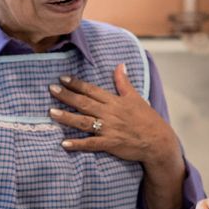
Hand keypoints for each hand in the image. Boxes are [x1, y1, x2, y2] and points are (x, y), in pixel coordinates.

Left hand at [48, 64, 180, 170]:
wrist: (157, 140)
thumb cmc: (147, 118)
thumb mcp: (136, 97)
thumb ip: (124, 82)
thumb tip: (120, 65)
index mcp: (115, 101)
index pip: (92, 90)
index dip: (77, 83)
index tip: (62, 78)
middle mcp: (109, 113)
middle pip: (84, 103)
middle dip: (67, 96)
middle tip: (51, 89)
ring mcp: (109, 129)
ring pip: (84, 122)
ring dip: (67, 117)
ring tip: (51, 112)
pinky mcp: (110, 144)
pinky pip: (91, 144)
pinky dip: (78, 144)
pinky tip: (64, 143)